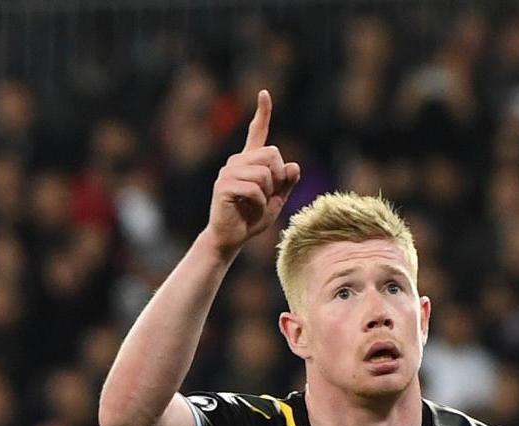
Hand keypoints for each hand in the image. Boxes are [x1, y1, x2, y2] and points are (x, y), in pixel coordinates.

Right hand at [205, 90, 299, 257]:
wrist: (229, 238)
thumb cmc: (251, 219)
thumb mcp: (276, 201)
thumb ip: (286, 183)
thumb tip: (294, 166)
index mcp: (249, 162)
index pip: (257, 133)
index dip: (262, 113)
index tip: (264, 93)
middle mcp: (237, 162)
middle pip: (272, 154)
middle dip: (278, 178)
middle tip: (268, 196)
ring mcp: (228, 172)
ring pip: (264, 174)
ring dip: (267, 195)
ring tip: (256, 206)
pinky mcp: (224, 186)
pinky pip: (254, 190)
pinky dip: (259, 204)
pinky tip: (248, 210)